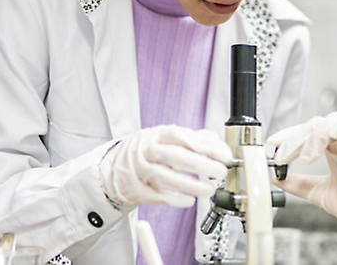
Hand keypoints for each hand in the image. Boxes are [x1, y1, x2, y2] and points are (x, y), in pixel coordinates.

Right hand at [99, 125, 232, 207]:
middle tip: (220, 171)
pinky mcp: (134, 189)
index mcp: (157, 135)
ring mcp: (138, 169)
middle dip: (200, 164)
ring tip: (208, 189)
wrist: (112, 167)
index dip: (205, 146)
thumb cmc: (145, 152)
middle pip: (174, 156)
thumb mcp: (165, 139)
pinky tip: (188, 200)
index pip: (183, 137)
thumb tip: (215, 141)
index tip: (224, 154)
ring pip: (165, 177)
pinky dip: (173, 198)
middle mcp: (146, 150)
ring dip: (190, 184)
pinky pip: (155, 195)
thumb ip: (191, 139)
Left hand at [267, 112, 336, 230]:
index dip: (290, 134)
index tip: (273, 144)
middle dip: (295, 138)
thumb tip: (278, 178)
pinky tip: (333, 136)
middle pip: (317, 124)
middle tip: (283, 156)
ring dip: (314, 136)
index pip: (309, 131)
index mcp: (335, 150)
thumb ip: (299, 184)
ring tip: (307, 158)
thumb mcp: (319, 193)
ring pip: (332, 122)